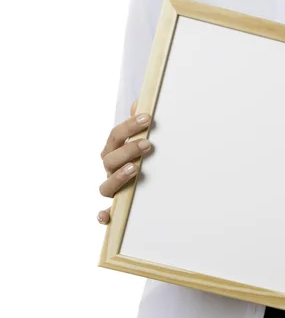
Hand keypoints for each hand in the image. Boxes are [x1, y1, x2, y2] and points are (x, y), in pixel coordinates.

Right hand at [97, 100, 151, 224]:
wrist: (144, 183)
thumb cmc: (140, 158)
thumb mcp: (140, 140)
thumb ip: (139, 124)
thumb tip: (140, 102)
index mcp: (113, 151)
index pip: (115, 136)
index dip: (129, 126)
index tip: (147, 118)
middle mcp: (109, 170)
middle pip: (109, 159)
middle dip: (128, 150)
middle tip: (147, 144)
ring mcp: (112, 188)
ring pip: (106, 186)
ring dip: (118, 176)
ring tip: (135, 168)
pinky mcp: (116, 207)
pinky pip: (105, 213)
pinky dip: (104, 215)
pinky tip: (106, 215)